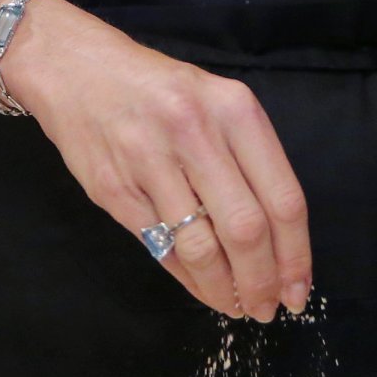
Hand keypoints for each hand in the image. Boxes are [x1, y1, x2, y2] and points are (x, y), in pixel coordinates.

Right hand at [4, 0, 311, 323]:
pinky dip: (188, 278)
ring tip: (238, 306)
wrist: (77, 69)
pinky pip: (161, 248)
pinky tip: (203, 288)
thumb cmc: (159, 89)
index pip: (283, 198)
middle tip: (268, 308)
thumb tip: (278, 242)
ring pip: (202, 247)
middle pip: (247, 230)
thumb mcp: (216, 102)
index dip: (296, 256)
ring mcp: (151, 162)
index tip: (299, 291)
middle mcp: (196, 133)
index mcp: (235, 109)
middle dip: (263, 281)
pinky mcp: (114, 190)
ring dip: (225, 289)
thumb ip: (248, 160)